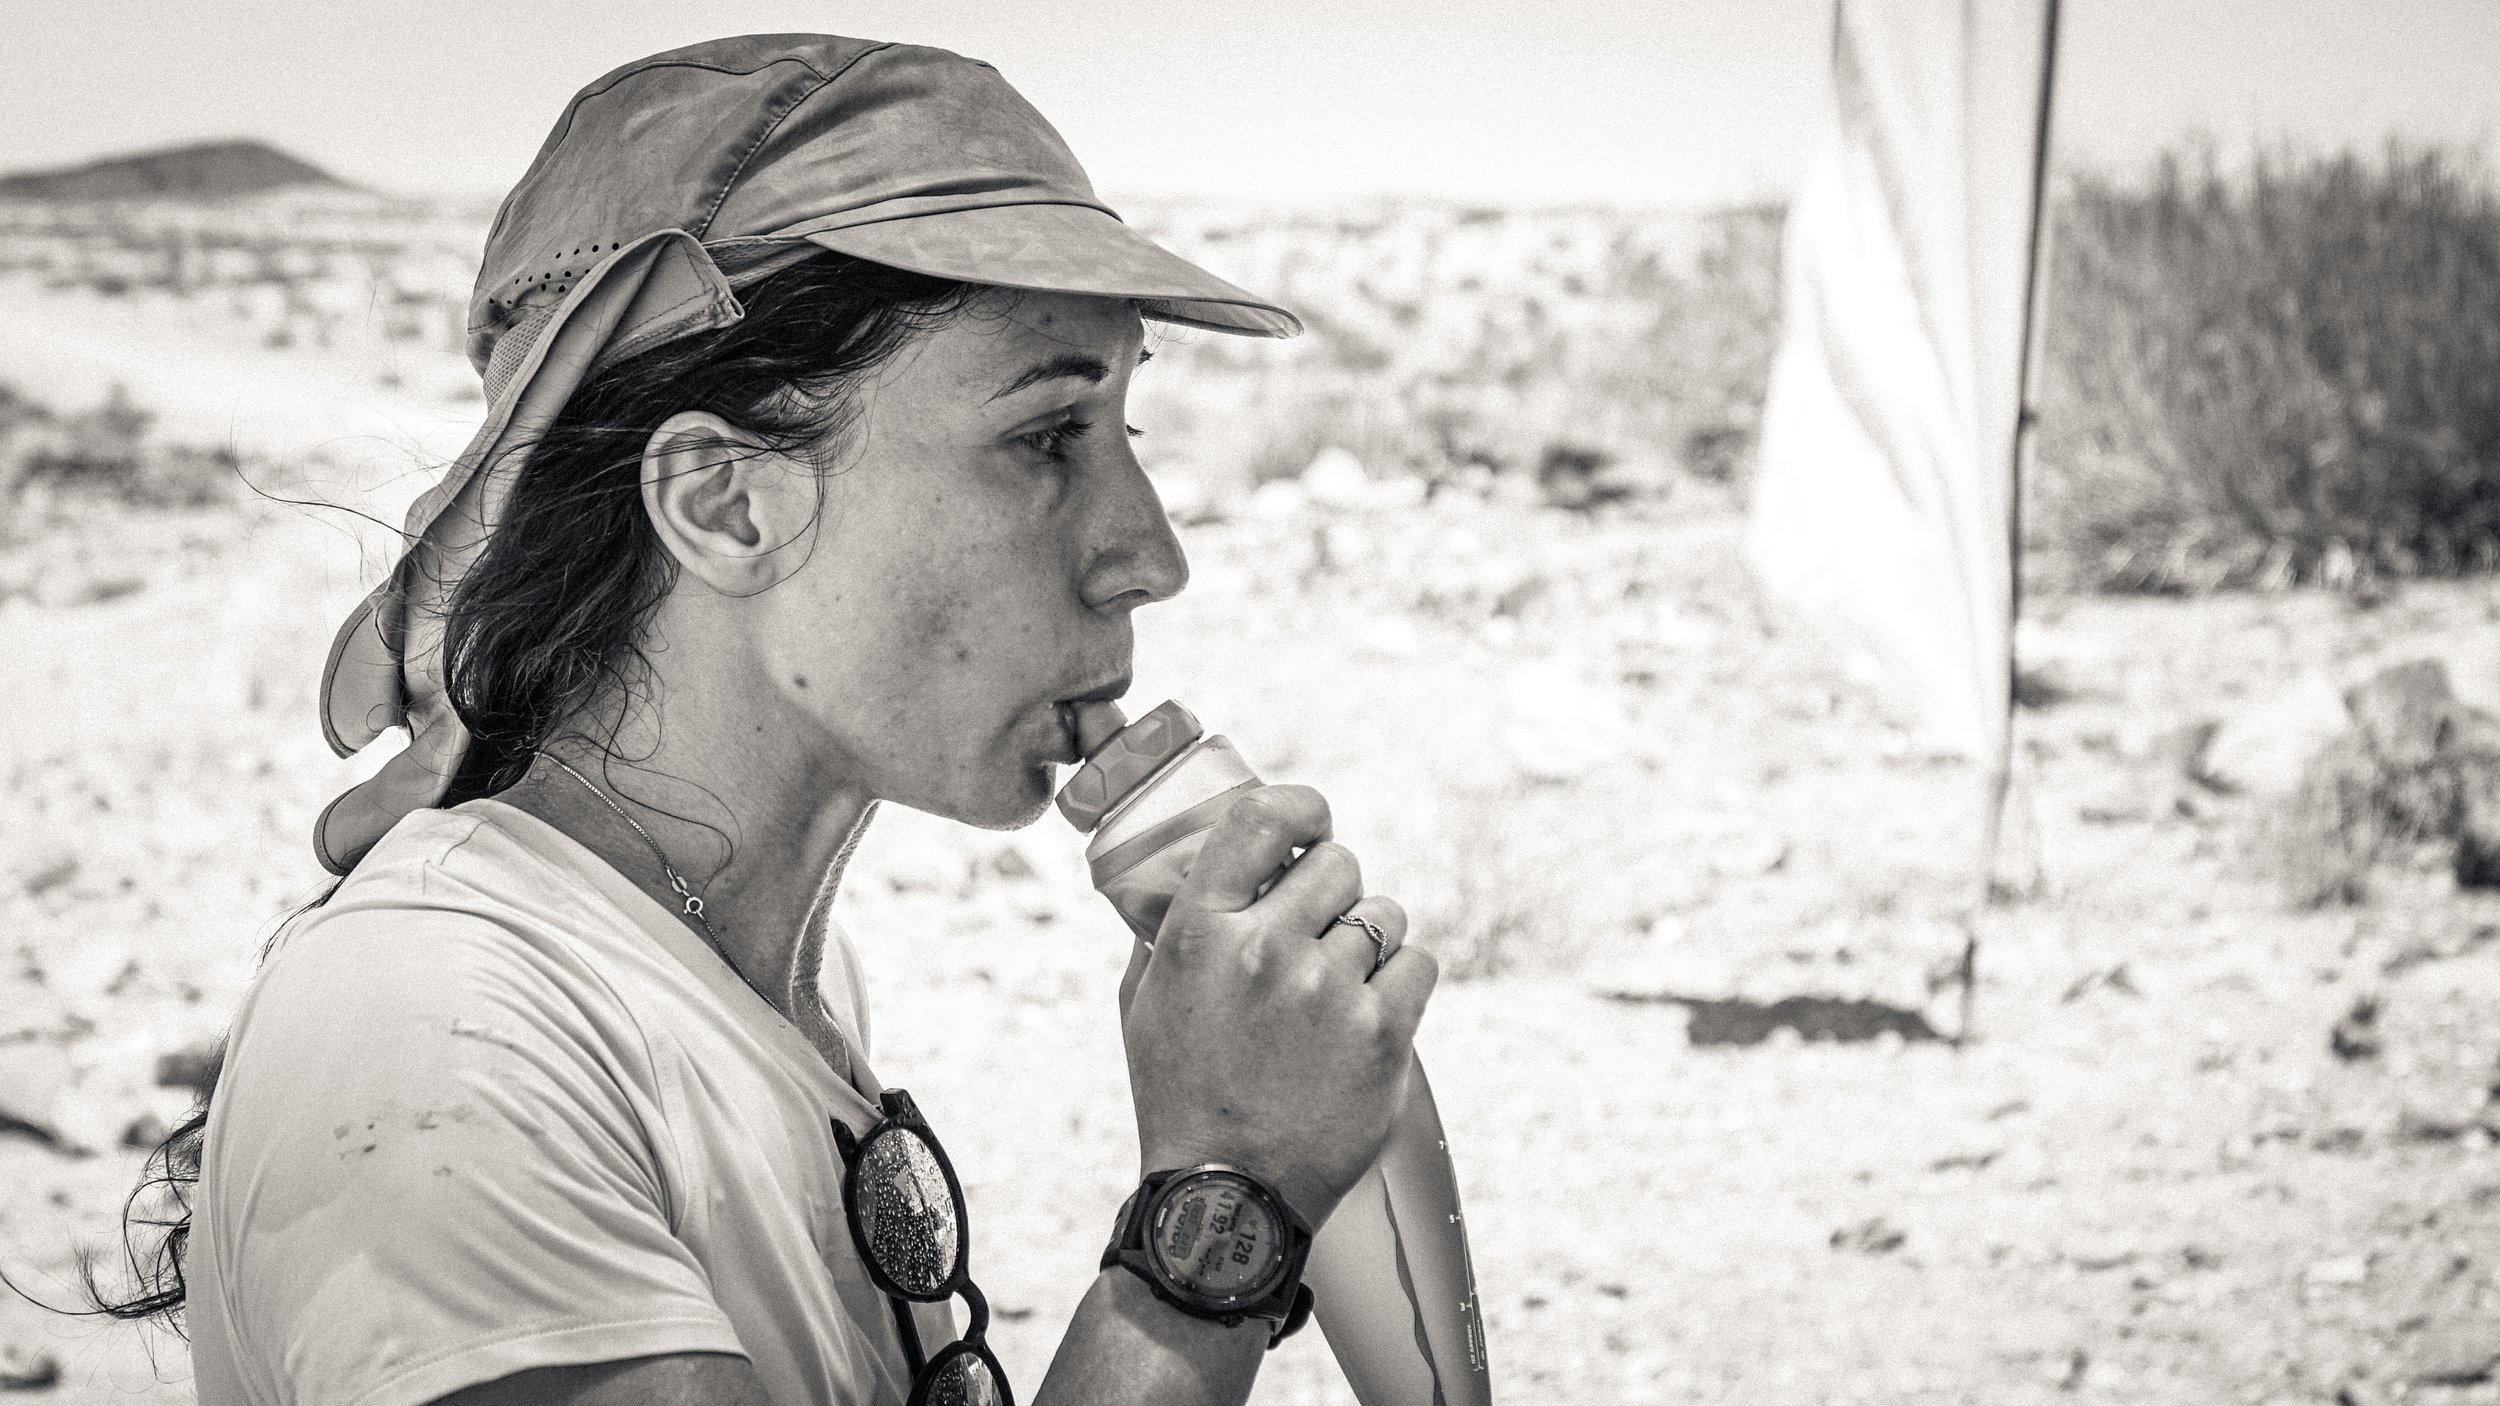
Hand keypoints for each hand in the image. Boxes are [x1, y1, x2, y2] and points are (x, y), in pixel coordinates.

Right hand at [1118, 784, 1437, 1227]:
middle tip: (1320, 931)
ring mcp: (1330, 991)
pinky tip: (1375, 1011)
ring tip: (1345, 984)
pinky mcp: (1384, 1035)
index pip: (1260, 818)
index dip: (1300, 806)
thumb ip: (1168, 931)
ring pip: (1384, 913)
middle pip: (1336, 862)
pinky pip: (1420, 964)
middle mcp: (1266, 949)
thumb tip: (1192, 872)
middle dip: (1333, 891)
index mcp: (1200, 932)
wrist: (1227, 1197)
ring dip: (1371, 940)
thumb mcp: (1145, 1002)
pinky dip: (1404, 982)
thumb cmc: (1181, 1096)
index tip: (1312, 819)